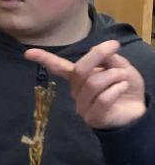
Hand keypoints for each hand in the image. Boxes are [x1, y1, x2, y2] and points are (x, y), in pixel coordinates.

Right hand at [25, 41, 145, 129]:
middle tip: (115, 46)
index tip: (27, 53)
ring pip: (93, 83)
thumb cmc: (124, 86)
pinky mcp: (93, 118)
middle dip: (98, 55)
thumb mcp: (120, 65)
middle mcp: (76, 92)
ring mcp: (83, 107)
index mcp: (79, 78)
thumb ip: (109, 58)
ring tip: (123, 78)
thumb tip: (96, 49)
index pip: (59, 68)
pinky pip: (103, 99)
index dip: (44, 59)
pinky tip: (122, 88)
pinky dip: (118, 88)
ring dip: (115, 75)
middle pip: (80, 70)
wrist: (136, 110)